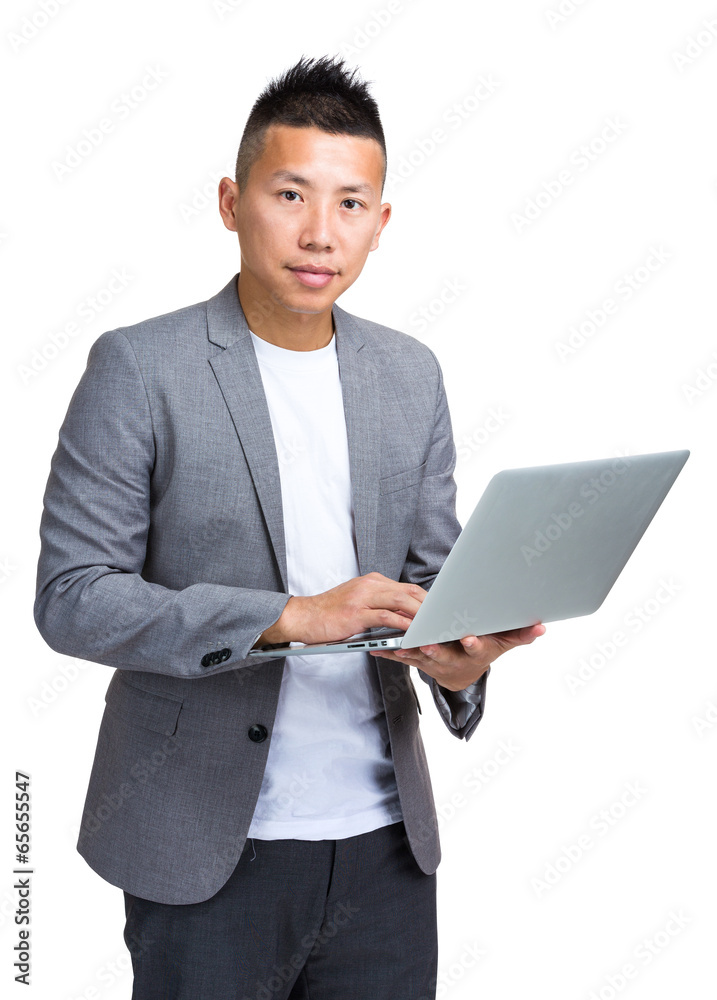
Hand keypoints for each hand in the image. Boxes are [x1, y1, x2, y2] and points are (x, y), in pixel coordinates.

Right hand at [254, 572, 427, 646]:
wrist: (303, 617)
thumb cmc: (329, 614)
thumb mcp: (357, 604)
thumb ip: (379, 606)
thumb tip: (403, 617)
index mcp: (372, 582)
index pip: (407, 588)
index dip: (426, 599)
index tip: (440, 611)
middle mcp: (370, 585)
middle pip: (408, 592)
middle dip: (429, 606)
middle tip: (445, 619)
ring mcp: (363, 597)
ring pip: (400, 601)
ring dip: (420, 615)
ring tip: (434, 627)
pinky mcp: (356, 613)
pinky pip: (386, 617)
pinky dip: (402, 624)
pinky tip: (412, 632)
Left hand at [369, 623, 545, 690]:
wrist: (462, 673)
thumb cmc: (484, 649)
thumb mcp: (504, 642)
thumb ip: (521, 635)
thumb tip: (541, 627)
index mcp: (475, 653)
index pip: (477, 649)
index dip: (474, 644)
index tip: (469, 638)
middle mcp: (454, 660)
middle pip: (445, 654)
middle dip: (436, 648)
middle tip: (427, 642)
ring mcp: (434, 663)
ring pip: (420, 656)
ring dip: (409, 650)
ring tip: (399, 643)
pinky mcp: (417, 661)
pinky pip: (402, 657)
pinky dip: (389, 652)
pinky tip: (376, 646)